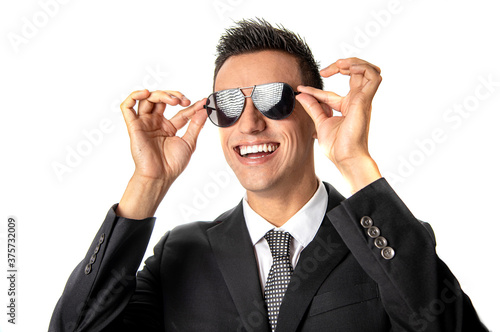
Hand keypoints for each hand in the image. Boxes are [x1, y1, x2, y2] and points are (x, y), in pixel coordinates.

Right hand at [120, 89, 207, 183]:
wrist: (160, 176)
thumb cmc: (172, 164)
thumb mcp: (189, 142)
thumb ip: (196, 125)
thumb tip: (203, 110)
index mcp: (168, 127)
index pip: (181, 112)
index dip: (192, 106)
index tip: (203, 103)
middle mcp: (156, 123)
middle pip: (162, 100)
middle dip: (174, 96)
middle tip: (184, 101)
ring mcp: (144, 123)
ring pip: (147, 99)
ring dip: (160, 94)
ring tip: (173, 100)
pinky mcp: (133, 126)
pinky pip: (127, 107)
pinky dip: (134, 96)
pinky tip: (146, 93)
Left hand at [296, 58, 381, 191]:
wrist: (345, 158)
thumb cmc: (337, 146)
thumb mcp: (320, 122)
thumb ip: (313, 107)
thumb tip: (301, 95)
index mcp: (348, 106)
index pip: (332, 91)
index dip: (315, 89)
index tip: (300, 89)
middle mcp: (358, 101)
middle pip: (357, 73)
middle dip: (342, 64)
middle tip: (325, 70)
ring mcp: (363, 100)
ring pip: (368, 70)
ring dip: (354, 62)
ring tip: (340, 64)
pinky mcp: (365, 100)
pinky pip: (373, 77)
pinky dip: (362, 67)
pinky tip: (347, 68)